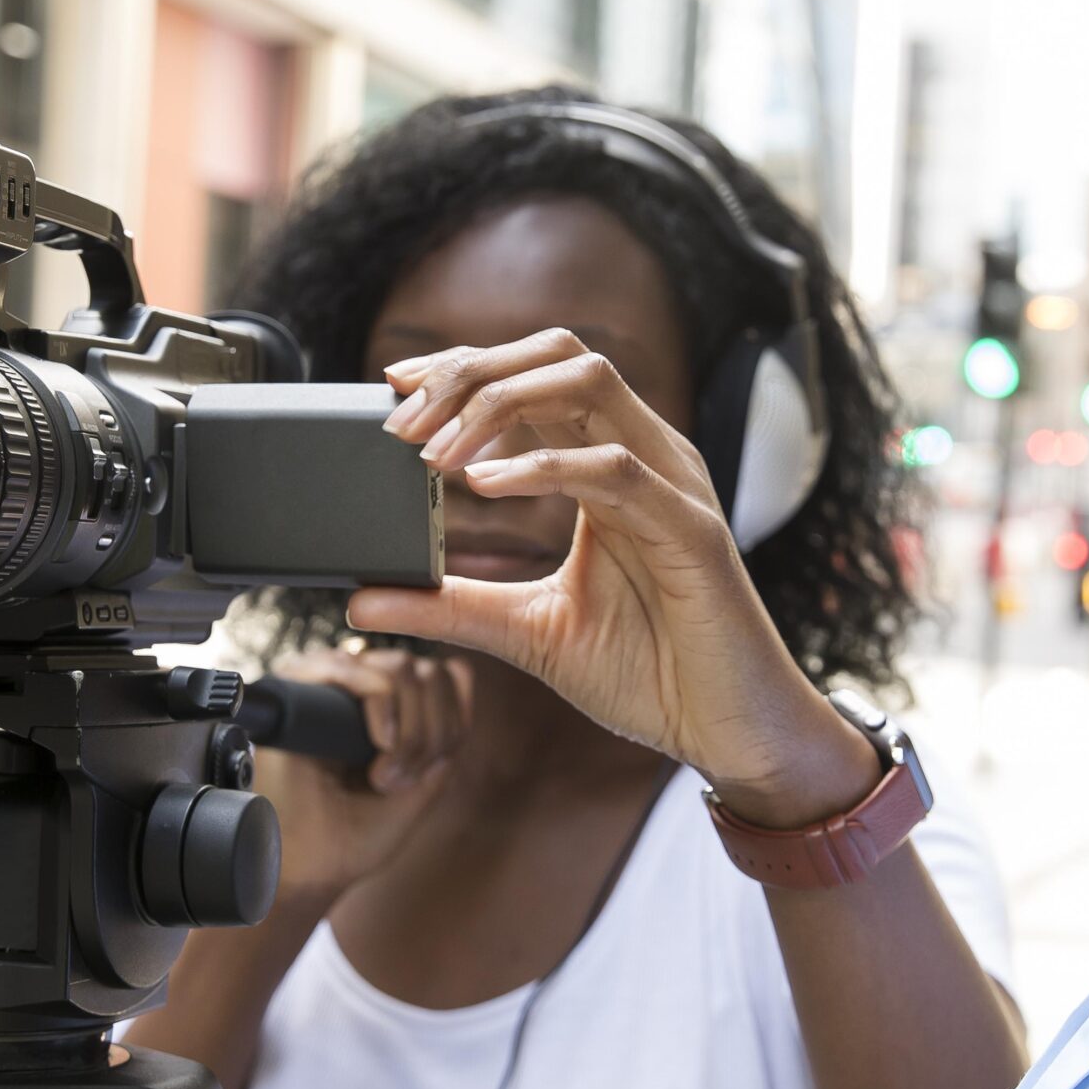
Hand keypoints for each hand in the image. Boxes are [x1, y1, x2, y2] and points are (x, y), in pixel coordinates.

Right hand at [252, 647, 468, 901]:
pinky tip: (377, 748)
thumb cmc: (357, 833)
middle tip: (399, 781)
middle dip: (431, 734)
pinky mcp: (295, 684)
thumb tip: (459, 670)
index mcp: (381, 702)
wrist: (306, 866)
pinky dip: (384, 709)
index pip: (444, 675)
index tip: (427, 774)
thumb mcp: (424, 779)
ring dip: (410, 731)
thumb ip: (446, 729)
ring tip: (383, 776)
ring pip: (402, 669)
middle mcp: (354, 682)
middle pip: (429, 671)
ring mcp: (325, 680)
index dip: (451, 724)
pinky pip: (362, 672)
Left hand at [358, 330, 878, 823]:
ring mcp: (673, 485)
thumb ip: (450, 607)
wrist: (728, 734)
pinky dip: (541, 465)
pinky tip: (480, 485)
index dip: (467, 367)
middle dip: (471, 371)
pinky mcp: (690, 529)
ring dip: (497, 403)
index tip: (395, 387)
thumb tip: (361, 601)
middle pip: (560, 355)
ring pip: (587, 384)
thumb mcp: (528, 631)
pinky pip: (613, 469)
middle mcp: (648, 458)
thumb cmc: (650, 675)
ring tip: (431, 452)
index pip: (540, 375)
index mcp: (615, 468)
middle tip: (401, 419)